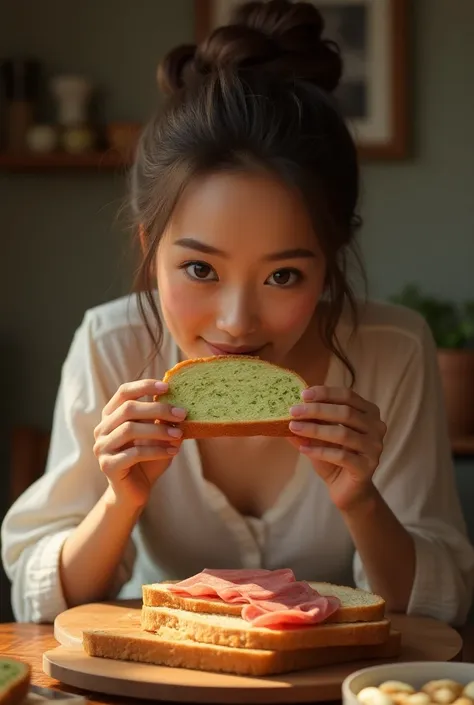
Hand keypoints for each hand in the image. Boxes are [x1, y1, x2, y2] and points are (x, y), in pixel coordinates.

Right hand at [93, 379, 186, 509]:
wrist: (135, 492)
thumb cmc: (148, 460)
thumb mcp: (157, 436)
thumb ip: (162, 420)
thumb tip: (179, 403)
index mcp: (111, 416)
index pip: (124, 392)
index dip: (144, 386)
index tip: (167, 386)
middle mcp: (102, 429)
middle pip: (128, 409)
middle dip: (158, 409)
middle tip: (182, 413)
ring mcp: (102, 447)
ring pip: (130, 430)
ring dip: (158, 430)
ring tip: (179, 434)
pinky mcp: (108, 465)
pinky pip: (134, 453)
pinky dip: (157, 450)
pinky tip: (173, 451)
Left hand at [288, 386, 385, 511]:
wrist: (348, 490)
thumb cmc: (335, 457)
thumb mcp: (320, 436)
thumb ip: (309, 421)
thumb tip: (285, 409)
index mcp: (369, 413)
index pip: (348, 396)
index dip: (325, 393)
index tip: (303, 395)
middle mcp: (376, 428)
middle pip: (346, 412)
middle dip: (316, 410)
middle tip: (293, 411)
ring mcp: (374, 448)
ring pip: (343, 433)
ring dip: (315, 429)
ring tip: (294, 428)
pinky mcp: (367, 467)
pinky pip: (341, 456)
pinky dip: (319, 451)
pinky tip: (303, 449)